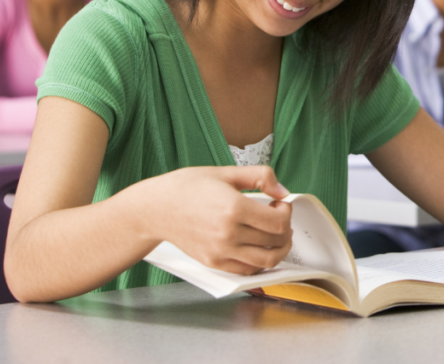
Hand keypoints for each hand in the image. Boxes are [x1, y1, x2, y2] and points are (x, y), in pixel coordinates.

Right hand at [151, 165, 292, 274]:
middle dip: (286, 228)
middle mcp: (228, 234)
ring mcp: (220, 252)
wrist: (157, 208)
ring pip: (266, 261)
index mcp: (234, 208)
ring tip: (276, 236)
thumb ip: (260, 176)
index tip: (280, 204)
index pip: (278, 221)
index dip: (287, 212)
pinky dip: (261, 263)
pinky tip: (259, 247)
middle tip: (280, 217)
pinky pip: (247, 271)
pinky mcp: (214, 263)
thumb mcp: (226, 172)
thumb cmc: (188, 187)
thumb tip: (282, 191)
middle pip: (276, 241)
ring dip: (280, 249)